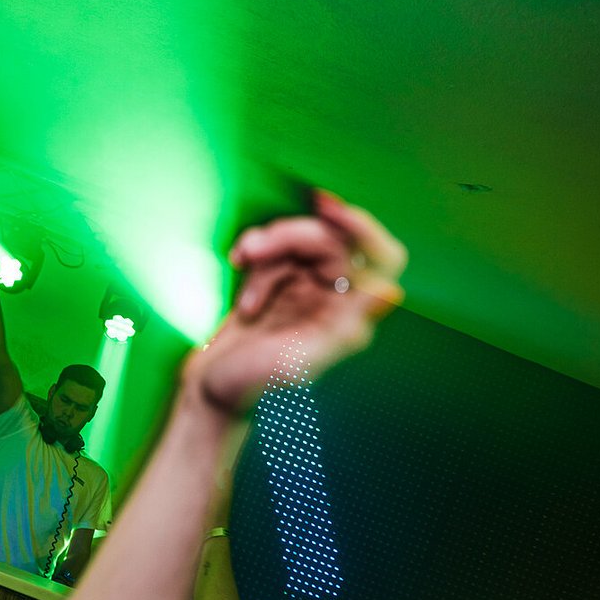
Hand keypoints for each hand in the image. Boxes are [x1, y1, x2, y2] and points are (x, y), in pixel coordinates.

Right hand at [185, 192, 405, 414]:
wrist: (208, 391)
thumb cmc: (253, 385)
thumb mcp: (299, 359)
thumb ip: (345, 328)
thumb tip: (391, 292)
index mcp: (350, 317)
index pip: (381, 259)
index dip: (363, 227)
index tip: (326, 208)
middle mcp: (334, 300)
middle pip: (329, 240)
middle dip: (289, 235)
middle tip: (253, 249)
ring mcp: (306, 291)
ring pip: (298, 241)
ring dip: (266, 246)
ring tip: (240, 261)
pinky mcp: (278, 285)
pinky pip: (274, 250)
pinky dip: (253, 253)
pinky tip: (237, 265)